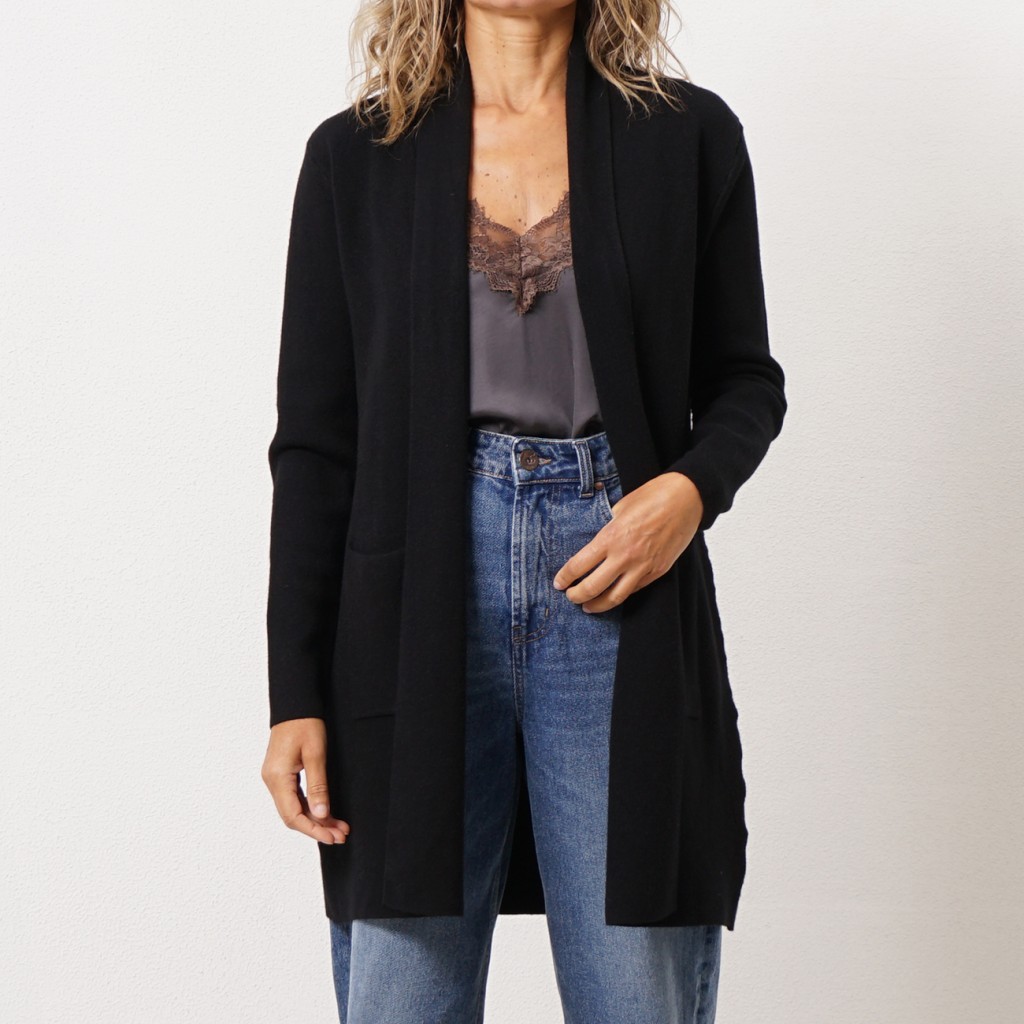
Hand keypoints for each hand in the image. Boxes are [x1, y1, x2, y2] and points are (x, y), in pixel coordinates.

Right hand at [262, 717, 349, 844]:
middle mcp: (272, 781)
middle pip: (293, 816)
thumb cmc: (305, 723)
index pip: (293, 816)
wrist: (295, 704)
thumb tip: (321, 814)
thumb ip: (318, 786)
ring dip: (316, 819)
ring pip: (294, 808)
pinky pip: (294, 797)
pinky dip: (311, 807)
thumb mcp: (316, 754)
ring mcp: (275, 778)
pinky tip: (326, 812)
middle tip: (341, 835)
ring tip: (339, 827)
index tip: (332, 837)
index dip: (313, 830)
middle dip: (317, 828)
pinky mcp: (281, 774)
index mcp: (277, 777)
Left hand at [552, 471, 703, 612]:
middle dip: (576, 596)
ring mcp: (643, 566)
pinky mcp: (658, 571)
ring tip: (588, 607)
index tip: (559, 583)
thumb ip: (606, 528)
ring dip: (598, 605)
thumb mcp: (619, 508)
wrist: (686, 499)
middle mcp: (625, 556)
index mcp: (610, 537)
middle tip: (570, 596)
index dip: (565, 578)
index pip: (578, 566)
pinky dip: (621, 595)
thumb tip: (594, 542)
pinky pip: (635, 589)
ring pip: (615, 597)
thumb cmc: (652, 497)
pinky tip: (613, 595)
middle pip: (593, 587)